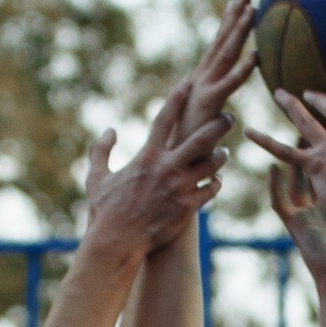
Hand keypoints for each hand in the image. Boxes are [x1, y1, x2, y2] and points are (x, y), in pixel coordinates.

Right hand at [78, 0, 249, 263]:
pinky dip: (216, 184)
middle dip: (218, 125)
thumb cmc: (105, 212)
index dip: (177, 99)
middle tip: (229, 116)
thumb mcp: (96, 178)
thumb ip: (101, 151)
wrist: (117, 243)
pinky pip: (211, 191)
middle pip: (200, 138)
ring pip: (212, 164)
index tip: (189, 83)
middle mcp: (166, 169)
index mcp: (146, 157)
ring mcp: (179, 189)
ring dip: (221, 156)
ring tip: (224, 152)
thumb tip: (109, 130)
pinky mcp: (188, 209)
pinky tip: (216, 181)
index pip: (164, 120)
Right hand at [266, 147, 325, 301]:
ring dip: (290, 159)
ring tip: (291, 138)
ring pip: (293, 182)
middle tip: (311, 126)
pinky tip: (272, 168)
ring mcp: (305, 217)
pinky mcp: (295, 227)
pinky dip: (274, 186)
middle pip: (313, 172)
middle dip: (312, 149)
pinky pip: (278, 203)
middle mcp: (319, 209)